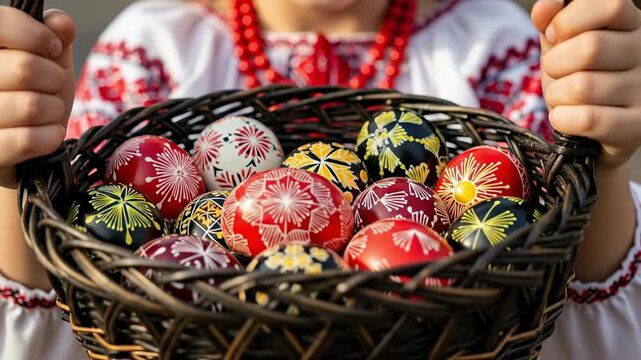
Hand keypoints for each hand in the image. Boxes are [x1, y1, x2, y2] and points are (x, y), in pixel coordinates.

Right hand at [0, 7, 75, 187]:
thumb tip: (60, 23)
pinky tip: (47, 133)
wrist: (27, 150)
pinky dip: (50, 136)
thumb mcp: (47, 61)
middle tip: (51, 86)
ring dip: (54, 110)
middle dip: (53, 78)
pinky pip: (28, 140)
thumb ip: (53, 37)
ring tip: (47, 112)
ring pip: (31, 106)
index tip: (52, 48)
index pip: (0, 24)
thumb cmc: (33, 96)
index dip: (35, 35)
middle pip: (25, 68)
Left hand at [532, 0, 640, 168]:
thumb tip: (545, 7)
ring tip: (563, 99)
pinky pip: (587, 120)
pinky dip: (562, 119)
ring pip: (582, 87)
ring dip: (556, 96)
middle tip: (557, 73)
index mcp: (632, 25)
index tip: (554, 36)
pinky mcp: (636, 126)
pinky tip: (565, 118)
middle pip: (590, 48)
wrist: (591, 131)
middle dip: (555, 64)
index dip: (568, 21)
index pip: (610, 5)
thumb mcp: (561, 45)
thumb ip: (553, 21)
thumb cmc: (577, 78)